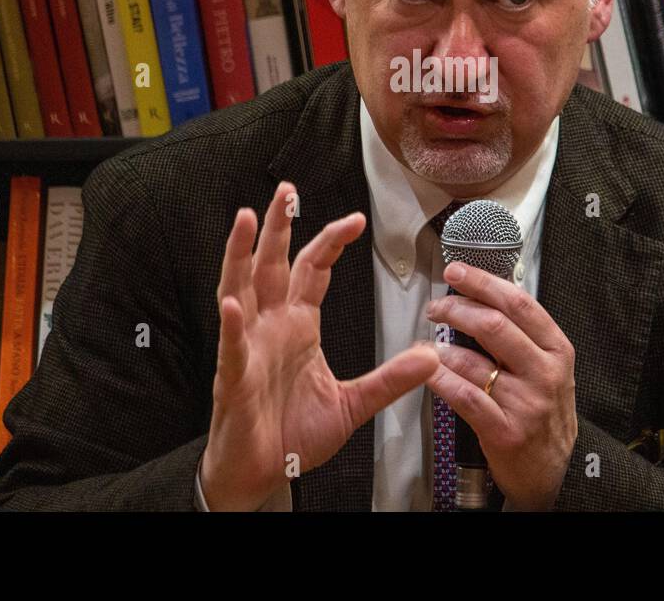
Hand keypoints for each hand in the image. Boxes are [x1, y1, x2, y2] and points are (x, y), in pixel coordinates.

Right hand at [200, 182, 438, 509]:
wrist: (264, 473)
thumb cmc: (294, 435)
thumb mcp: (354, 404)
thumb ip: (390, 379)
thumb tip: (430, 357)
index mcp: (297, 326)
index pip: (313, 270)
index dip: (331, 242)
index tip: (355, 220)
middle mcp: (270, 327)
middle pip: (272, 265)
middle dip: (277, 226)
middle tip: (285, 190)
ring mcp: (249, 348)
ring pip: (241, 289)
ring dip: (240, 255)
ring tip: (244, 221)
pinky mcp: (234, 378)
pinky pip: (233, 346)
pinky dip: (233, 324)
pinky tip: (233, 302)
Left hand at [425, 260, 576, 510]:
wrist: (555, 470)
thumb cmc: (545, 413)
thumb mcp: (550, 368)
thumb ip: (523, 336)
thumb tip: (481, 298)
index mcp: (557, 349)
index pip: (519, 303)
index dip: (483, 282)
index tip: (457, 271)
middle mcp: (545, 373)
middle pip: (494, 325)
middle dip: (456, 309)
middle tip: (436, 307)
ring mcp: (526, 402)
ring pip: (474, 360)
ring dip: (441, 347)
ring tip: (428, 345)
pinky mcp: (505, 430)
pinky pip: (464, 396)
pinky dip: (441, 379)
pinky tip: (430, 372)